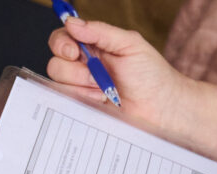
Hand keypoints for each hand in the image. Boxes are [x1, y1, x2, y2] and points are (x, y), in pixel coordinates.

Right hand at [47, 18, 192, 128]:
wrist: (161, 108)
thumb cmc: (151, 75)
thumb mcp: (129, 44)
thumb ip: (99, 31)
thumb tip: (71, 22)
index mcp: (93, 46)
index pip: (62, 39)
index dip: (62, 44)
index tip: (73, 52)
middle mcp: (83, 66)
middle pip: (55, 63)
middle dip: (74, 70)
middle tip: (96, 74)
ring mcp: (81, 89)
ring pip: (59, 84)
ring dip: (82, 86)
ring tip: (105, 90)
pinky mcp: (82, 108)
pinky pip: (67, 103)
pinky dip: (85, 100)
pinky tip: (102, 101)